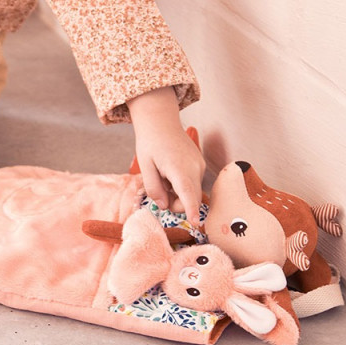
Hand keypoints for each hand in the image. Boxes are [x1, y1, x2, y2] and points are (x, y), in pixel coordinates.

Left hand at [127, 87, 204, 223]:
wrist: (160, 121)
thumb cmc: (150, 142)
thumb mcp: (145, 165)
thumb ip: (153, 188)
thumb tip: (164, 206)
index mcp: (178, 167)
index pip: (187, 193)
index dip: (191, 209)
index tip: (196, 223)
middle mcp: (194, 167)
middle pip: (190, 198)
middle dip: (176, 203)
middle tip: (159, 189)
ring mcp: (199, 165)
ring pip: (192, 191)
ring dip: (178, 193)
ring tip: (163, 175)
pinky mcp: (200, 164)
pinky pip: (193, 183)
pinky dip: (182, 184)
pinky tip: (171, 170)